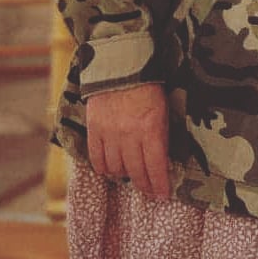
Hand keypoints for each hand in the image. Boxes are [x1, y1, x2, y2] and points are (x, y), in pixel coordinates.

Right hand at [86, 83, 170, 198]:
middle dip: (145, 185)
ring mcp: (110, 134)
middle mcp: (130, 135)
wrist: (121, 64)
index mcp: (151, 127)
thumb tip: (162, 160)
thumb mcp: (163, 108)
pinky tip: (111, 169)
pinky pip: (97, 159)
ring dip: (125, 175)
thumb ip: (161, 134)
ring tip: (131, 175)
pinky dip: (104, 168)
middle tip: (149, 191)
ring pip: (116, 168)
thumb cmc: (149, 84)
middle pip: (136, 171)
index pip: (156, 166)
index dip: (159, 184)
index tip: (162, 195)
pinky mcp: (94, 130)